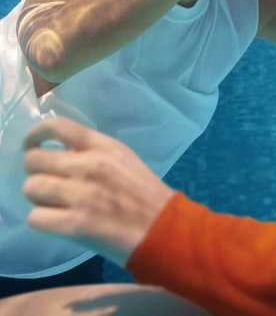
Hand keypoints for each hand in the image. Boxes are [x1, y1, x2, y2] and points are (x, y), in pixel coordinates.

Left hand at [22, 117, 174, 266]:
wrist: (164, 229)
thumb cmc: (145, 194)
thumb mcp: (124, 160)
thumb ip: (92, 153)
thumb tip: (58, 154)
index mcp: (104, 147)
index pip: (57, 127)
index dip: (35, 134)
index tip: (31, 146)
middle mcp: (90, 166)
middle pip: (34, 161)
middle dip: (36, 173)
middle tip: (48, 183)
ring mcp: (81, 195)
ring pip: (31, 189)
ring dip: (38, 198)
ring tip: (55, 205)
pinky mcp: (75, 224)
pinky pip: (35, 218)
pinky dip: (43, 221)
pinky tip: (58, 222)